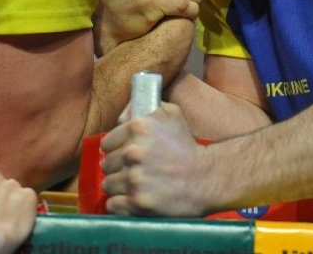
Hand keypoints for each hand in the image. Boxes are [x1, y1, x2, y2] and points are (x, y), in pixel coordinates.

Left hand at [100, 102, 210, 216]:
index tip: (126, 156)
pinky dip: (122, 204)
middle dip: (118, 169)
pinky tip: (136, 199)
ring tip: (137, 185)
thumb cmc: (187, 146)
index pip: (106, 143)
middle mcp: (133, 152)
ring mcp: (134, 178)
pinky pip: (113, 204)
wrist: (207, 178)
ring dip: (119, 187)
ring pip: (107, 185)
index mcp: (138, 127)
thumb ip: (143, 107)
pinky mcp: (137, 202)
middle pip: (106, 165)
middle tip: (135, 171)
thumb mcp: (170, 114)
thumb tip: (121, 115)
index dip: (116, 150)